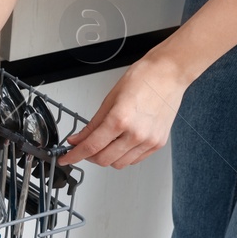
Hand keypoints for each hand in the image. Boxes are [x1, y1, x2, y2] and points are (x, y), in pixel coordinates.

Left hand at [59, 53, 188, 168]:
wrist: (170, 73)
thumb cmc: (144, 78)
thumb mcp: (110, 98)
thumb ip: (93, 124)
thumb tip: (78, 138)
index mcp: (120, 119)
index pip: (91, 147)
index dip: (74, 156)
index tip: (67, 159)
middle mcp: (136, 134)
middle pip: (103, 159)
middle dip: (89, 156)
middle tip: (84, 147)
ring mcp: (148, 141)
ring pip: (119, 164)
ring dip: (107, 157)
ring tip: (105, 144)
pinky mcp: (158, 143)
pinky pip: (135, 160)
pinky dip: (123, 156)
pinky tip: (120, 144)